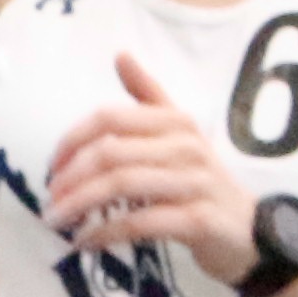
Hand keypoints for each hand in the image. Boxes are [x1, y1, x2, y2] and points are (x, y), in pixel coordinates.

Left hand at [42, 52, 262, 287]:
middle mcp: (186, 146)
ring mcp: (194, 183)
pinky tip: (84, 241)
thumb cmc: (198, 179)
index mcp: (175, 122)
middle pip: (109, 153)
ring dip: (79, 205)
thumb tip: (120, 54)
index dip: (72, 140)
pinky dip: (104, 232)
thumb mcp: (178, 133)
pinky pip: (140, 222)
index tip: (53, 166)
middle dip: (69, 178)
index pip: (110, 118)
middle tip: (50, 201)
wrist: (247, 229)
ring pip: (121, 185)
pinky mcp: (198, 220)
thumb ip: (148, 96)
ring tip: (57, 221)